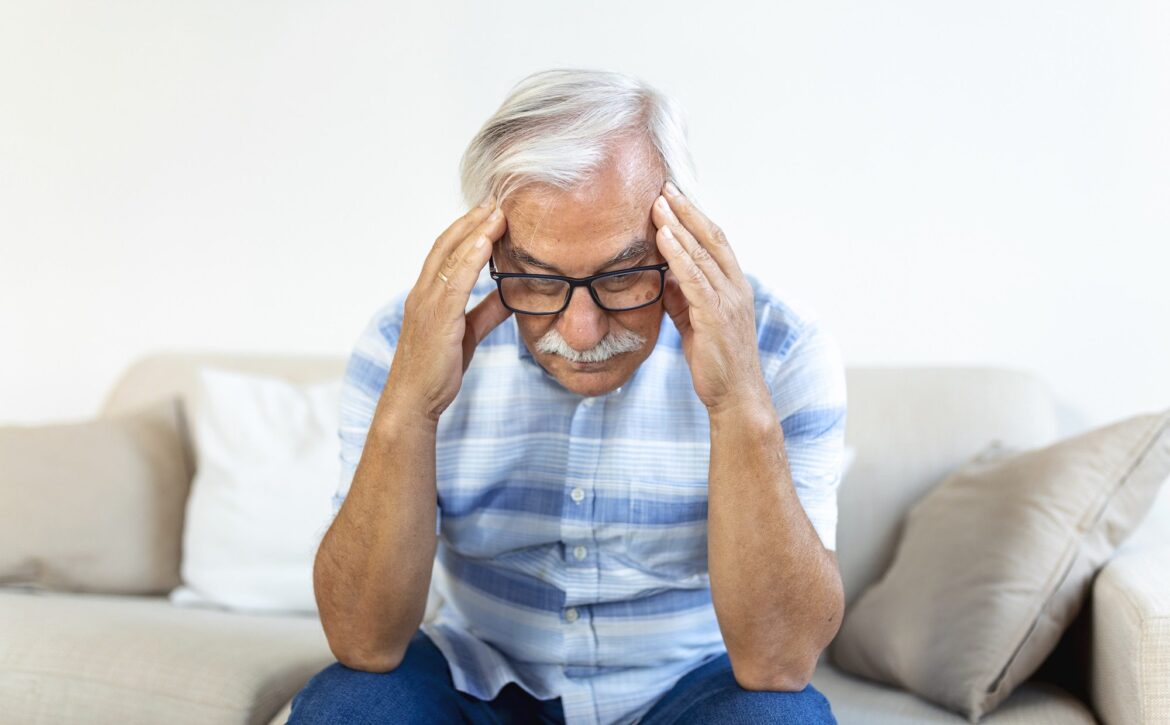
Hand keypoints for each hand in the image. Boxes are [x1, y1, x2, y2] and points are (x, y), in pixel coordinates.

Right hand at [381, 199, 511, 423]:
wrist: (414, 401)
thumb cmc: (436, 370)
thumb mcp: (467, 334)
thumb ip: (486, 312)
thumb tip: (509, 295)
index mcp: (427, 295)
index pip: (446, 252)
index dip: (466, 229)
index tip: (489, 211)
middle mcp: (423, 293)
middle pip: (446, 245)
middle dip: (471, 220)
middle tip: (495, 199)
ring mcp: (427, 304)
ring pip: (450, 257)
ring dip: (474, 231)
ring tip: (496, 212)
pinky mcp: (436, 319)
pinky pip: (454, 281)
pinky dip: (470, 258)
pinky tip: (486, 241)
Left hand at [651, 181, 767, 414]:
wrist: (735, 397)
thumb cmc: (716, 361)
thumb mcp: (695, 321)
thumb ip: (682, 296)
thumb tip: (663, 274)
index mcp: (733, 286)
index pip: (715, 241)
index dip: (695, 216)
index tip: (673, 195)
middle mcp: (736, 287)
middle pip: (711, 238)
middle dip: (687, 211)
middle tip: (664, 187)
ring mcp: (729, 301)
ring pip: (702, 253)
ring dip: (679, 226)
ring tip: (658, 204)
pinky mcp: (717, 317)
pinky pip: (695, 279)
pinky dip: (679, 255)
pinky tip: (663, 237)